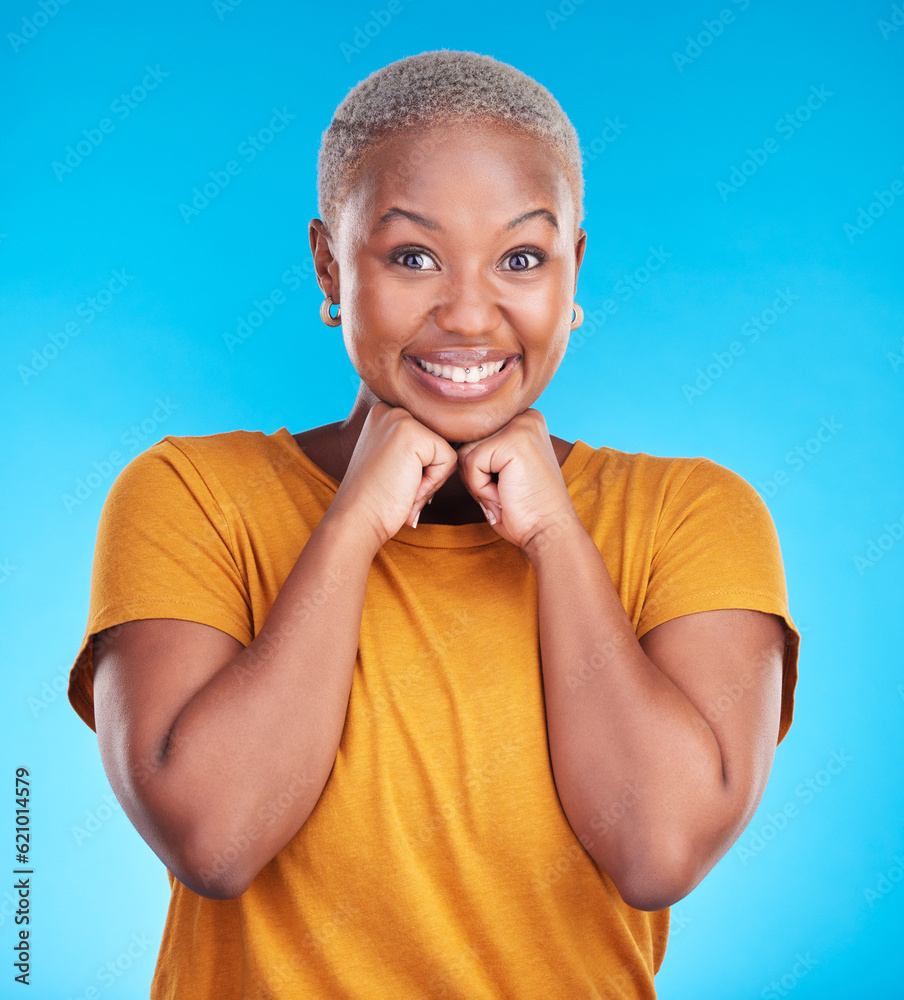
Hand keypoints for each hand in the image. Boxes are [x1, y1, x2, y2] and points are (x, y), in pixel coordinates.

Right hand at [325, 401, 458, 552]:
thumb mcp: (394, 461)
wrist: (356, 519)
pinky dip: (433, 482)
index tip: (393, 479)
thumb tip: (458, 440)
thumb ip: (417, 446)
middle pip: (440, 441)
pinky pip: (448, 459)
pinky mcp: (412, 433)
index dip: (422, 466)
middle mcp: (390, 409)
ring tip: (402, 486)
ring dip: (431, 478)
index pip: (430, 436)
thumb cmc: (377, 499)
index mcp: (384, 412)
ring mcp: (399, 418)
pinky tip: (406, 487)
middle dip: (428, 471)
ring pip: (446, 450)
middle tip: (398, 485)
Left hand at [454, 409, 577, 551]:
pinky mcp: (514, 441)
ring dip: (477, 483)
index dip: (479, 470)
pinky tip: (505, 494)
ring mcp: (521, 426)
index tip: (505, 486)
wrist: (549, 532)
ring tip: (506, 493)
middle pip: (467, 443)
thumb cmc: (523, 509)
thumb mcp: (501, 471)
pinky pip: (471, 464)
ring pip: (466, 453)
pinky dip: (481, 488)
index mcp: (523, 420)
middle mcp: (525, 417)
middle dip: (476, 476)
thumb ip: (483, 450)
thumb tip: (449, 439)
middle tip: (505, 493)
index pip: (475, 438)